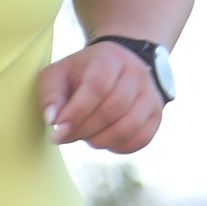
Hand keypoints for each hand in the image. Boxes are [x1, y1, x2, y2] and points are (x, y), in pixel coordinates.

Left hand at [39, 38, 167, 155]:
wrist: (119, 68)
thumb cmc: (82, 75)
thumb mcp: (59, 74)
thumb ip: (50, 94)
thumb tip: (52, 119)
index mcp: (109, 58)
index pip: (97, 86)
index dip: (77, 112)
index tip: (58, 130)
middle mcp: (135, 73)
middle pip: (113, 108)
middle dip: (84, 129)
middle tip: (65, 136)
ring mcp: (150, 94)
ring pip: (128, 127)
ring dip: (100, 140)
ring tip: (84, 136)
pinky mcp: (156, 115)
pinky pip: (140, 139)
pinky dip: (117, 146)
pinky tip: (102, 139)